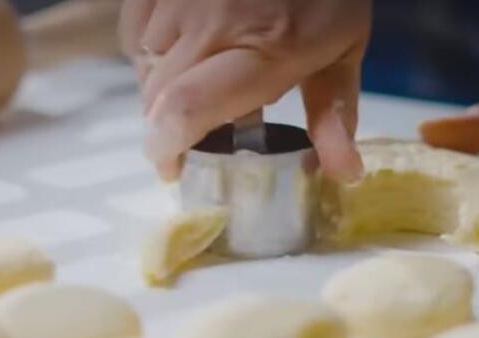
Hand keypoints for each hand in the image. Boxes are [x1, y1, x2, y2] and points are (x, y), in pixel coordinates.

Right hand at [120, 0, 371, 181]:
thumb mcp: (344, 51)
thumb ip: (335, 115)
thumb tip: (344, 174)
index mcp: (266, 48)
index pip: (189, 108)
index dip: (167, 148)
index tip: (173, 170)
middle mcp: (215, 22)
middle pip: (158, 96)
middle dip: (164, 130)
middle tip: (183, 143)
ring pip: (144, 66)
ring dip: (158, 95)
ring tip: (188, 98)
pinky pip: (134, 32)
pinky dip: (147, 57)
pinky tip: (177, 60)